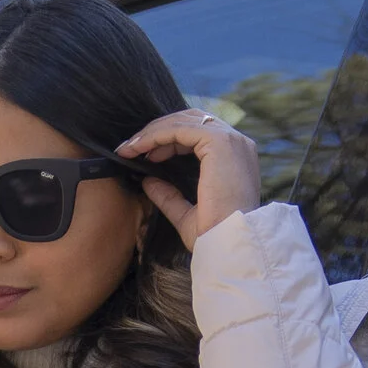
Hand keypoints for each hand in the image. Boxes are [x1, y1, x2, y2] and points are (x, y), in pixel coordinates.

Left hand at [116, 105, 262, 247]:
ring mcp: (231, 140)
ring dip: (153, 132)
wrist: (229, 246)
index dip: (167, 140)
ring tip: (129, 149)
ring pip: (184, 121)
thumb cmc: (215, 236)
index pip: (198, 134)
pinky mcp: (220, 142)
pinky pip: (181, 129)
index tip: (141, 155)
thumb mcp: (187, 214)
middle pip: (191, 121)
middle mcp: (237, 144)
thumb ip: (169, 195)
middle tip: (130, 148)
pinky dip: (156, 135)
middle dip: (157, 131)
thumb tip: (147, 180)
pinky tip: (138, 149)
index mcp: (235, 159)